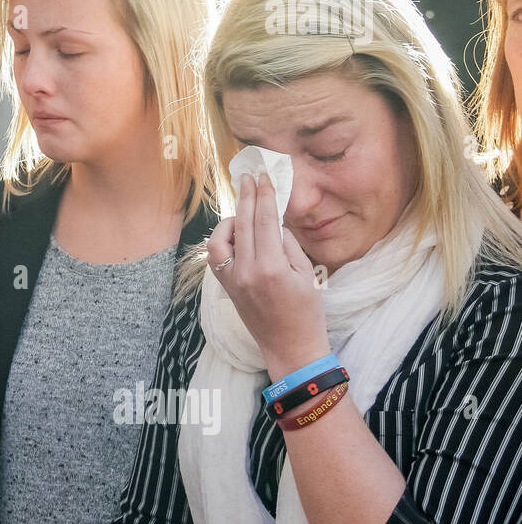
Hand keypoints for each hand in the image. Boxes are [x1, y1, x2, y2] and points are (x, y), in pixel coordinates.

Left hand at [207, 173, 329, 377]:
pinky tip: (236, 234)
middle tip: (249, 176)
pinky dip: (223, 240)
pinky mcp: (226, 287)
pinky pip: (216, 256)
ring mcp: (232, 280)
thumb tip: (274, 222)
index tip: (264, 177)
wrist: (290, 347)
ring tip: (245, 213)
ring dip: (231, 220)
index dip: (265, 195)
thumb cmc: (306, 312)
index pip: (266, 220)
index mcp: (271, 267)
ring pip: (221, 239)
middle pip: (244, 223)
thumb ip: (287, 244)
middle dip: (247, 196)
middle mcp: (247, 271)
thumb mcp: (307, 274)